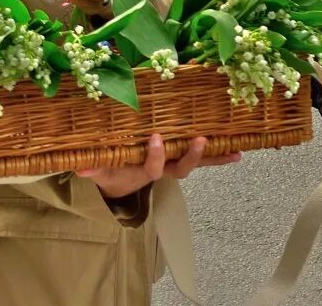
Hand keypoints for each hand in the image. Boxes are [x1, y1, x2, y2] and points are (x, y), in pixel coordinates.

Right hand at [78, 134, 241, 199]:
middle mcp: (163, 169)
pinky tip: (239, 152)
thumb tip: (82, 166)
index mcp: (144, 171)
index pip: (152, 168)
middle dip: (192, 156)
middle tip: (199, 141)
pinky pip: (204, 156)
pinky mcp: (183, 155)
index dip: (156, 156)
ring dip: (214, 156)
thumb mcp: (101, 171)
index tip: (155, 139)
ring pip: (196, 162)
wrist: (119, 181)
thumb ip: (94, 168)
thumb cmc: (111, 171)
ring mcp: (175, 163)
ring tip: (233, 151)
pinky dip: (220, 154)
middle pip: (181, 168)